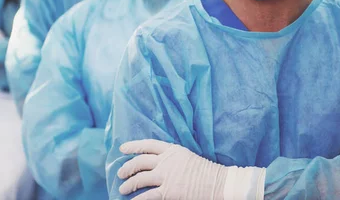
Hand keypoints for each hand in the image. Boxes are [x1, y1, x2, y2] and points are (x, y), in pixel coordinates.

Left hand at [118, 139, 264, 199]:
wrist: (218, 182)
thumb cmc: (206, 171)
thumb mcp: (186, 157)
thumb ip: (171, 158)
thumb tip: (158, 165)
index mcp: (172, 150)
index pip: (147, 145)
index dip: (133, 146)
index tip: (122, 149)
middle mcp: (166, 161)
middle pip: (140, 161)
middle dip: (127, 167)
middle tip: (121, 173)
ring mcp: (166, 176)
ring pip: (140, 178)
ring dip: (129, 185)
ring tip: (123, 189)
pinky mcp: (168, 191)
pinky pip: (147, 196)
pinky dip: (137, 199)